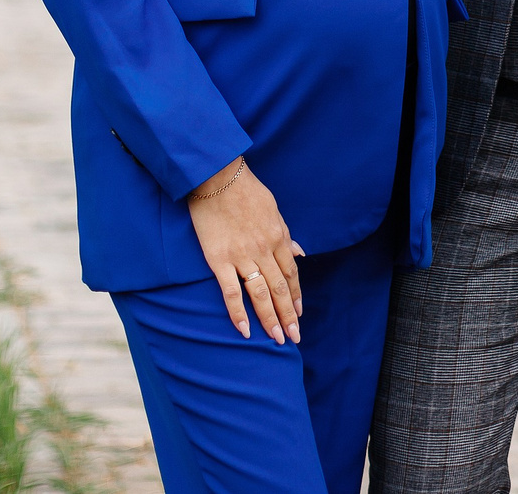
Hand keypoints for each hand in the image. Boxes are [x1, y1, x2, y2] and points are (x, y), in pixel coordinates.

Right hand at [187, 158, 304, 342]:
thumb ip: (286, 234)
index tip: (299, 315)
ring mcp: (242, 256)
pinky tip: (245, 330)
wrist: (217, 177)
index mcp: (278, 237)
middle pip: (280, 289)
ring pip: (261, 294)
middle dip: (288, 315)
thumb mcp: (274, 209)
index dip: (296, 297)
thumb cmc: (246, 191)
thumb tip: (300, 254)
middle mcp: (264, 250)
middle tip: (294, 337)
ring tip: (277, 339)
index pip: (291, 274)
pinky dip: (238, 313)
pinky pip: (231, 291)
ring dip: (270, 319)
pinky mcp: (219, 260)